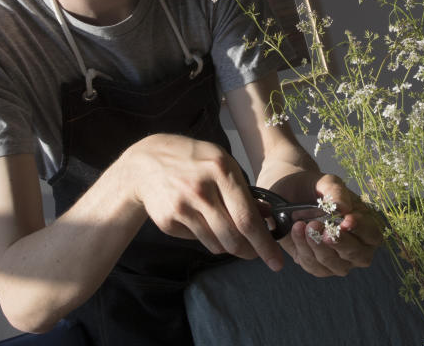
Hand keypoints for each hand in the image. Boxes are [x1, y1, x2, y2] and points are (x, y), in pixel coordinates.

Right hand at [123, 133, 283, 270]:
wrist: (146, 162)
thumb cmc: (193, 161)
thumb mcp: (223, 163)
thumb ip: (245, 191)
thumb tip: (268, 216)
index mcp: (221, 171)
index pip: (247, 218)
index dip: (264, 243)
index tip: (276, 261)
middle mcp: (201, 190)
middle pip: (232, 237)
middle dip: (250, 252)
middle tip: (256, 254)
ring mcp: (182, 206)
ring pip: (216, 244)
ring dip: (228, 245)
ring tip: (229, 233)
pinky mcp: (168, 221)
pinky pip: (197, 240)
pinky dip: (206, 237)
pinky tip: (200, 219)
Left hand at [267, 172, 382, 276]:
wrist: (291, 195)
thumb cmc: (317, 189)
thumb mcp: (326, 183)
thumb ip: (336, 192)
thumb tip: (344, 208)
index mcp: (366, 226)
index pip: (373, 235)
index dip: (362, 230)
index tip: (346, 219)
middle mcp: (357, 248)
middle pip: (360, 257)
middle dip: (341, 243)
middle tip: (322, 228)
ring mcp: (338, 261)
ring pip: (337, 266)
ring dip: (319, 247)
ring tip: (304, 225)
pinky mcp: (318, 267)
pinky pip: (314, 266)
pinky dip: (303, 249)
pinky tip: (296, 230)